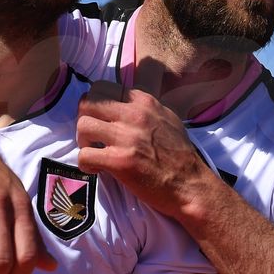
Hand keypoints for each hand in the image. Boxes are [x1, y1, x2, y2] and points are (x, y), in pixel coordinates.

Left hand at [76, 81, 211, 217]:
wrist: (191, 185)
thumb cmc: (180, 155)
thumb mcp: (167, 118)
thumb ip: (144, 108)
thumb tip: (124, 101)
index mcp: (144, 102)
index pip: (102, 88)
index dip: (94, 105)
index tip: (99, 120)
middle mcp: (134, 115)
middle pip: (88, 103)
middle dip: (83, 120)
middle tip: (92, 136)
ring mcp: (126, 137)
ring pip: (83, 126)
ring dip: (83, 141)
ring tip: (94, 152)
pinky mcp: (120, 161)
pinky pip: (85, 155)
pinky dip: (86, 164)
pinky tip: (96, 169)